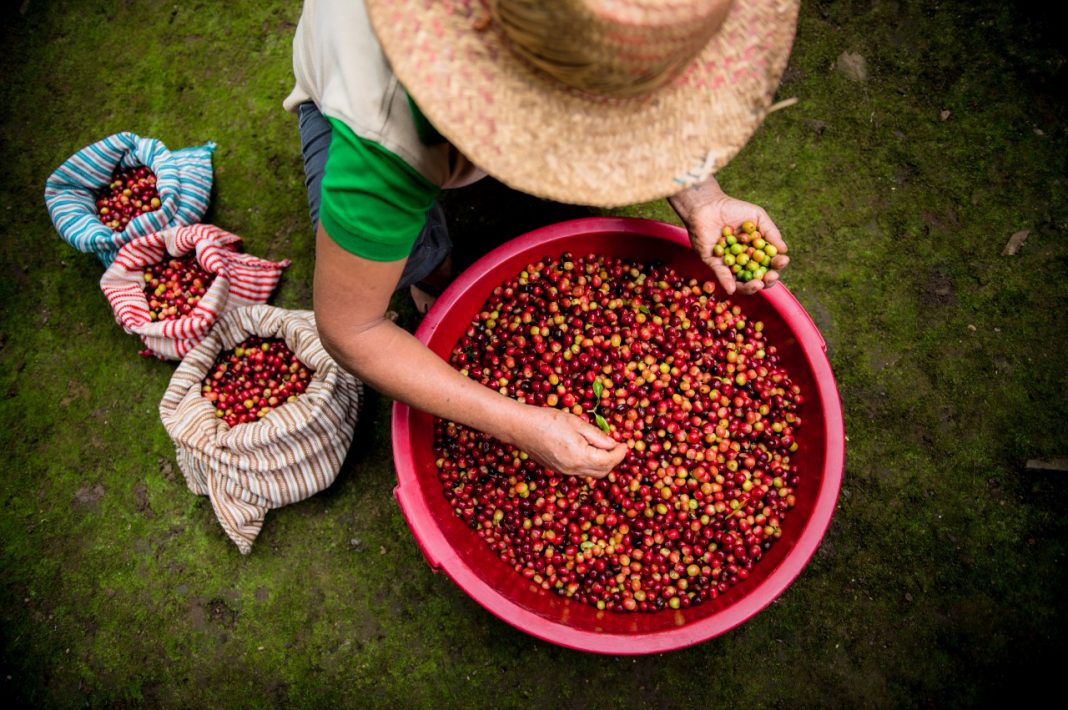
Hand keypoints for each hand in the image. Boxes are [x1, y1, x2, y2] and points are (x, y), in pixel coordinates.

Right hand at [514, 407, 627, 478]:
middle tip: (617, 447)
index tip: (624, 444)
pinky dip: (589, 463)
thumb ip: (597, 436)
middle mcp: (573, 469)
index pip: (608, 461)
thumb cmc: (548, 420)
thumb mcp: (577, 423)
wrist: (521, 427)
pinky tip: (588, 449)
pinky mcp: (557, 469)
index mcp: (580, 457)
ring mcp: (564, 471)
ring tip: (604, 447)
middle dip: (613, 461)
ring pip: (590, 473)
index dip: (620, 453)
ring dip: (601, 463)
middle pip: (601, 472)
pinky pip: (579, 470)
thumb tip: (613, 443)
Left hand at [669, 177, 789, 295]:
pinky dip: (727, 282)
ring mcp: (729, 264)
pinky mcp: (713, 263)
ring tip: (757, 285)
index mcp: (757, 251)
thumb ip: (771, 232)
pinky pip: (721, 275)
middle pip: (758, 277)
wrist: (708, 205)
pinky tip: (732, 288)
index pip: (770, 263)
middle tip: (770, 277)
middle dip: (767, 280)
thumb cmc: (734, 209)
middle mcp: (744, 261)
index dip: (777, 265)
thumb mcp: (757, 217)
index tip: (781, 261)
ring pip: (740, 282)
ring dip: (749, 286)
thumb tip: (784, 250)